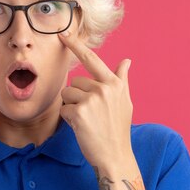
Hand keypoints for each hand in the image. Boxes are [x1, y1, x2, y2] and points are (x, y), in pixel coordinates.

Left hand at [58, 29, 133, 166]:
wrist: (114, 155)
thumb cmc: (118, 129)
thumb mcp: (125, 102)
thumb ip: (121, 80)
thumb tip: (126, 61)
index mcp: (114, 83)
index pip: (92, 59)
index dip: (76, 45)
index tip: (63, 34)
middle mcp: (104, 88)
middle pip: (76, 81)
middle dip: (78, 95)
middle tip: (91, 113)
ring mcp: (91, 100)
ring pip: (67, 93)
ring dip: (72, 106)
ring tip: (87, 120)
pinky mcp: (79, 113)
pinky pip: (64, 108)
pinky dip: (69, 118)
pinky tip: (82, 127)